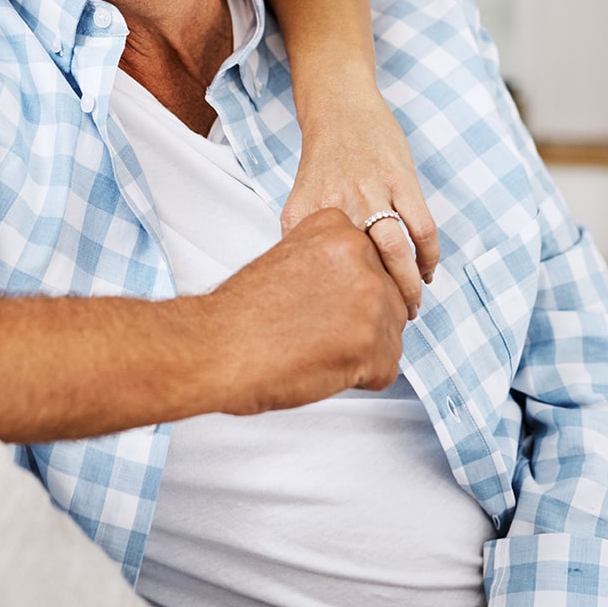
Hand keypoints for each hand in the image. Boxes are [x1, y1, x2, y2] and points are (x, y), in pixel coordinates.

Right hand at [205, 208, 406, 415]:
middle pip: (388, 297)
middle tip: (317, 331)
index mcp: (338, 228)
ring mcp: (371, 300)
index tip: (321, 301)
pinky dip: (360, 379)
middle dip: (360, 321)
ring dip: (361, 350)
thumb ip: (330, 261)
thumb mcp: (289, 257)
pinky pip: (386, 368)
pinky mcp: (375, 344)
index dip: (348, 291)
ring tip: (316, 348)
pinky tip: (322, 366)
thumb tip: (357, 285)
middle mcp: (361, 256)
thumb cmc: (242, 312)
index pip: (373, 263)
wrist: (217, 346)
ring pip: (391, 333)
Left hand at [282, 86, 438, 317]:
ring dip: (409, 285)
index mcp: (308, 215)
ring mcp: (372, 191)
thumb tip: (312, 287)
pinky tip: (427, 271)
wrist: (339, 108)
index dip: (340, 303)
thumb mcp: (302, 200)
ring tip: (412, 306)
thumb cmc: (323, 162)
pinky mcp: (401, 179)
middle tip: (391, 323)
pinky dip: (429, 256)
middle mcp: (339, 205)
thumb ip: (304, 238)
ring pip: (396, 252)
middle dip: (382, 303)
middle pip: (364, 268)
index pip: (325, 272)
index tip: (352, 324)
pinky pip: (422, 227)